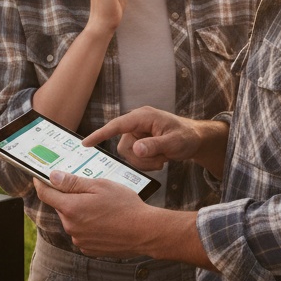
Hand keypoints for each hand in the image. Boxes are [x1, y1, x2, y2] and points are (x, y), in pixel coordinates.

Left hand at [34, 172, 151, 257]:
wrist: (144, 232)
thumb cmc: (125, 206)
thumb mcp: (100, 186)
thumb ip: (73, 182)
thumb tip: (52, 177)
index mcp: (71, 208)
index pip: (46, 194)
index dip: (41, 183)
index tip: (39, 177)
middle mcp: (71, 226)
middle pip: (62, 207)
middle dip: (71, 198)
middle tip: (91, 191)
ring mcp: (79, 240)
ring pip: (73, 220)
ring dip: (81, 212)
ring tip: (104, 208)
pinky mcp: (89, 249)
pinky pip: (82, 233)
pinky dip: (89, 226)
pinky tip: (106, 221)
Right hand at [84, 107, 207, 171]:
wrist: (194, 139)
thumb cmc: (186, 136)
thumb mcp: (174, 142)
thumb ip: (155, 145)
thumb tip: (135, 149)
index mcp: (143, 117)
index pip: (116, 125)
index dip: (100, 134)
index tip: (85, 144)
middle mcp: (137, 123)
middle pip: (124, 147)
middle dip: (141, 159)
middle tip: (160, 161)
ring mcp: (137, 133)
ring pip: (128, 155)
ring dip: (145, 162)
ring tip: (163, 158)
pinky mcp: (139, 142)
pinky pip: (134, 158)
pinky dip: (147, 163)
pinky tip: (160, 159)